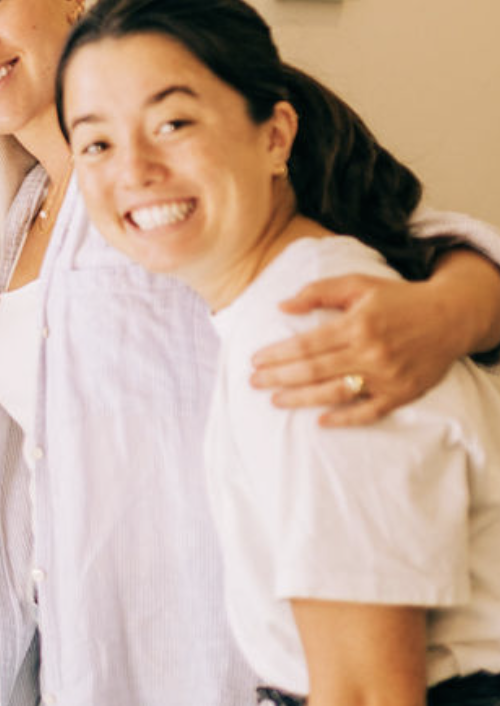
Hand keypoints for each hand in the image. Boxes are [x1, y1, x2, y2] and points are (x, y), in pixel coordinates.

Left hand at [249, 274, 463, 426]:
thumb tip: (281, 306)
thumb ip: (318, 292)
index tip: (255, 360)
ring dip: (302, 399)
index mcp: (357, 325)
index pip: (306, 345)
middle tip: (253, 382)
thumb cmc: (398, 298)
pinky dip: (344, 419)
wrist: (452, 316)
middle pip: (314, 370)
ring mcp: (388, 376)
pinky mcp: (403, 393)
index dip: (277, 355)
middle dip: (279, 378)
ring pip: (336, 393)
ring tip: (275, 400)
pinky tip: (320, 421)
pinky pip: (369, 412)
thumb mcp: (358, 284)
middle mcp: (371, 352)